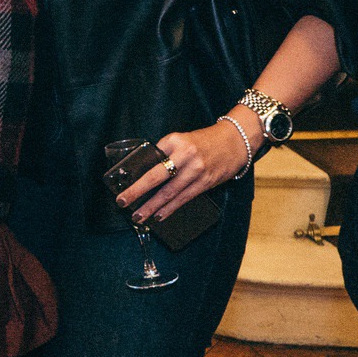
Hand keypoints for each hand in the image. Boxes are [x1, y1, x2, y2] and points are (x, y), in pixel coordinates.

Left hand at [119, 122, 245, 221]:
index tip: (124, 185)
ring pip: (170, 192)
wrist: (235, 141)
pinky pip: (184, 198)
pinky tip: (160, 215)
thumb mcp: (182, 140)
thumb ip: (166, 153)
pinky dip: (170, 208)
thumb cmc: (204, 142)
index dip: (137, 174)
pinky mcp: (206, 182)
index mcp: (176, 141)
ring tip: (139, 216)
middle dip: (138, 191)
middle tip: (123, 202)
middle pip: (157, 176)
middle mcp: (186, 155)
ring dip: (152, 206)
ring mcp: (197, 170)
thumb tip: (145, 173)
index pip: (151, 159)